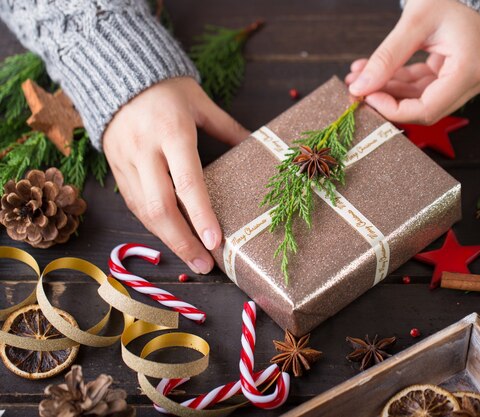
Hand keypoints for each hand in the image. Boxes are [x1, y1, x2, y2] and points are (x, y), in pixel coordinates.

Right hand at [103, 77, 248, 273]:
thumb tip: (258, 146)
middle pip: (160, 206)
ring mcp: (125, 161)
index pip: (188, 182)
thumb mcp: (201, 103)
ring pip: (143, 211)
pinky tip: (172, 238)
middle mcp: (145, 150)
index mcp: (172, 132)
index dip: (201, 215)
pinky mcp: (114, 168)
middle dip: (183, 241)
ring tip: (192, 260)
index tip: (216, 242)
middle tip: (205, 265)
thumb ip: (228, 128)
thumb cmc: (167, 89)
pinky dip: (153, 225)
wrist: (118, 74)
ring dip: (167, 240)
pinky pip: (133, 204)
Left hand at [345, 0, 479, 124]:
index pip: (427, 110)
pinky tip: (378, 74)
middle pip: (424, 108)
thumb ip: (386, 58)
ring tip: (361, 77)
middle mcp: (476, 80)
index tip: (367, 96)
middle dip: (388, 99)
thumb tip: (360, 87)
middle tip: (359, 88)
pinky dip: (401, 82)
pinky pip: (426, 88)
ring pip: (422, 99)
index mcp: (471, 69)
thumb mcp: (414, 23)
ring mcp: (470, 81)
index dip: (393, 110)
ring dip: (390, 90)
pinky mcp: (460, 77)